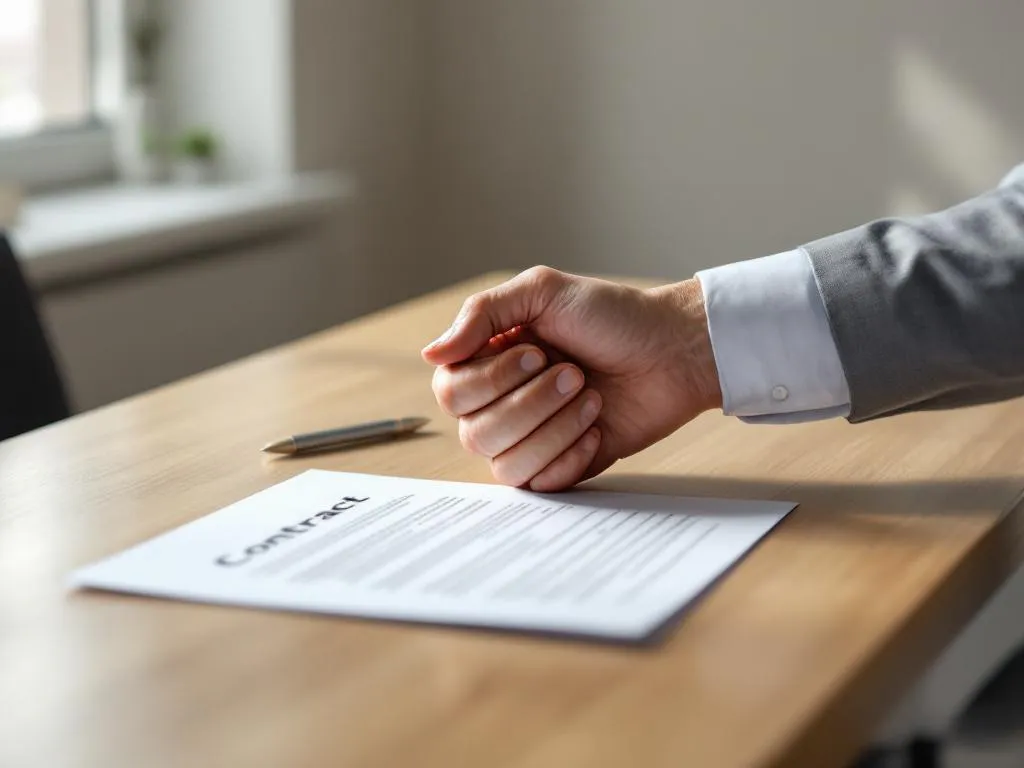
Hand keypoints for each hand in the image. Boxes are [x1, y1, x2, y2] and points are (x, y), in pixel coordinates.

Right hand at [422, 266, 721, 490]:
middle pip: (475, 433)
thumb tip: (430, 355)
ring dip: (553, 429)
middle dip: (531, 402)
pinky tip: (596, 430)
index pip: (451, 392)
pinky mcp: (561, 466)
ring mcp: (530, 437)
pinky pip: (540, 485)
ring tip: (590, 398)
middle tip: (574, 373)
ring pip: (505, 464)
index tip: (538, 351)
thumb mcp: (543, 291)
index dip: (494, 378)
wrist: (673, 351)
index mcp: (487, 361)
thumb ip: (482, 315)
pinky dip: (570, 456)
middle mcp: (500, 403)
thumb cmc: (612, 316)